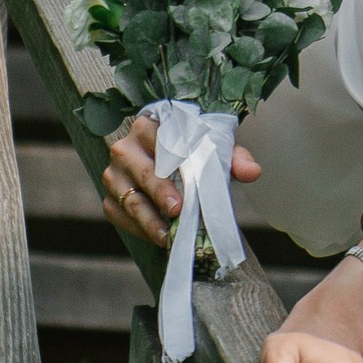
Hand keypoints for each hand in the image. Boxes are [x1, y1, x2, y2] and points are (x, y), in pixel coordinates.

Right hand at [101, 113, 259, 250]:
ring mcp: (114, 174)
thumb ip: (234, 158)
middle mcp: (125, 147)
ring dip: (148, 218)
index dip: (172, 157)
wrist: (172, 167)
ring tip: (168, 235)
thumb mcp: (215, 151)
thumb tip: (253, 171)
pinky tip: (159, 237)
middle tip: (178, 210)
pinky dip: (139, 228)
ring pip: (128, 197)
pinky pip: (119, 215)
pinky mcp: (110, 199)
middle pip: (142, 169)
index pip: (159, 138)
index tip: (186, 175)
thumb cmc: (192, 155)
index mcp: (150, 125)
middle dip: (160, 191)